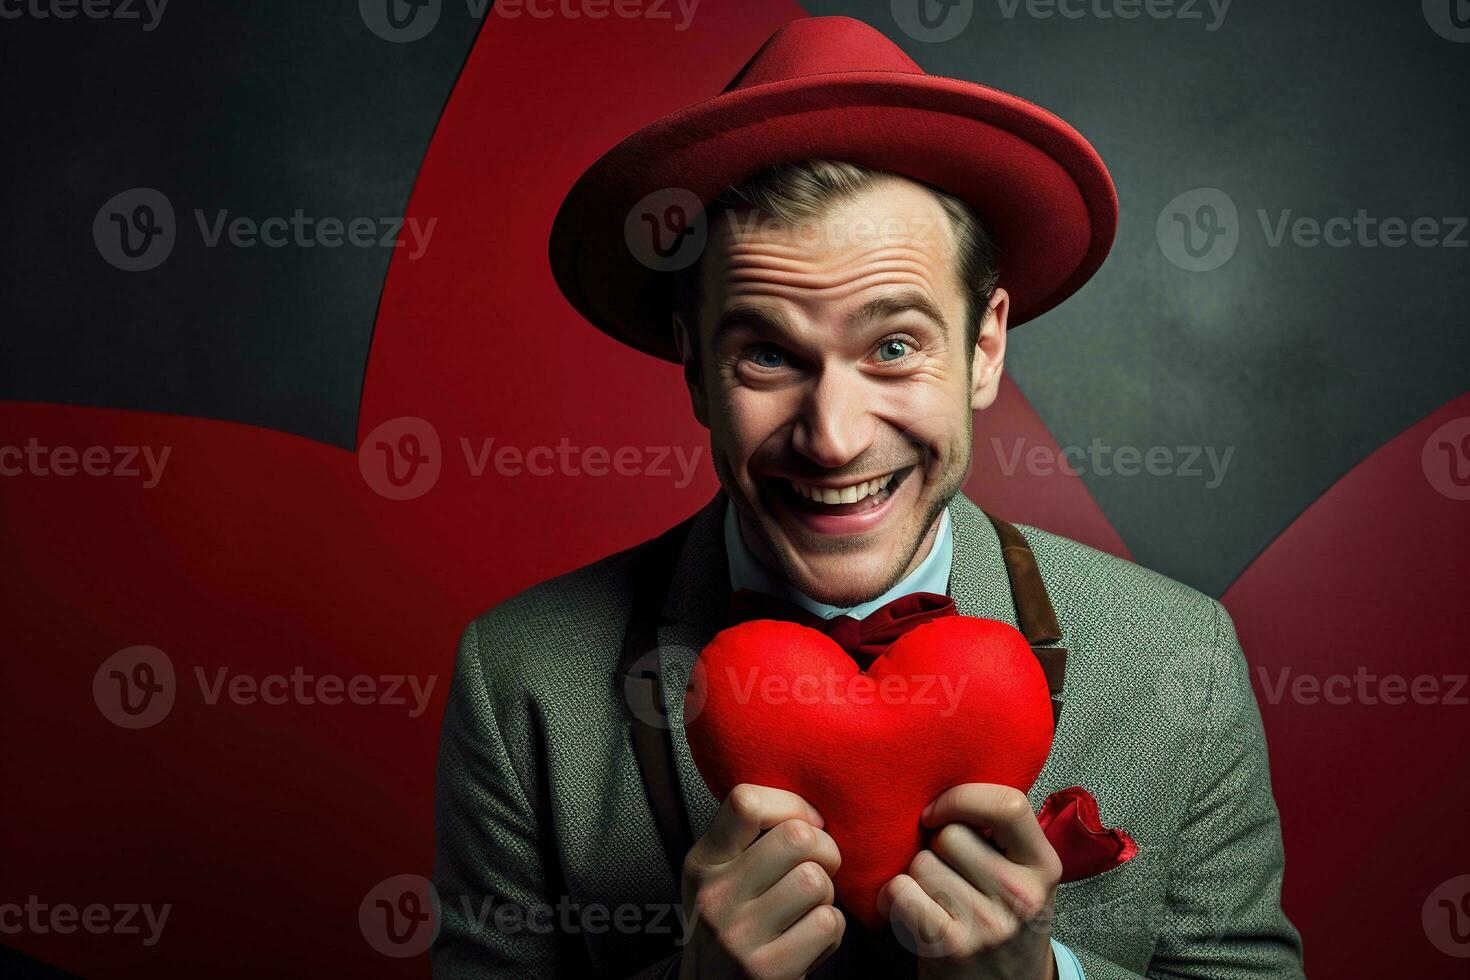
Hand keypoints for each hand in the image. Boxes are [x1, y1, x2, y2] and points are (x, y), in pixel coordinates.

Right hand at [677, 784, 845, 979]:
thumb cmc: (726, 928)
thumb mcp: (715, 877)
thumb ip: (747, 840)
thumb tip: (809, 810)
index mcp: (703, 862)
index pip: (746, 803)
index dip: (792, 804)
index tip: (808, 822)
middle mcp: (716, 895)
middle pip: (796, 838)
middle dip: (824, 850)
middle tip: (819, 867)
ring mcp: (739, 935)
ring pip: (816, 882)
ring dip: (826, 895)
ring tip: (808, 906)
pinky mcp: (768, 969)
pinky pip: (827, 924)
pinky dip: (830, 930)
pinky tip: (808, 937)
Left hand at [876, 784, 1060, 979]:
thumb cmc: (1002, 918)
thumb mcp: (1024, 873)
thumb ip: (1003, 831)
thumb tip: (950, 769)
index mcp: (1044, 866)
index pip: (1008, 804)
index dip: (962, 796)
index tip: (939, 810)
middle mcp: (1022, 896)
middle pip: (950, 835)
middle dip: (935, 845)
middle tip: (946, 869)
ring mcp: (987, 924)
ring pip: (921, 862)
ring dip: (916, 874)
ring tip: (935, 895)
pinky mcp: (950, 946)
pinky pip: (900, 890)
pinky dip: (893, 896)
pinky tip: (908, 907)